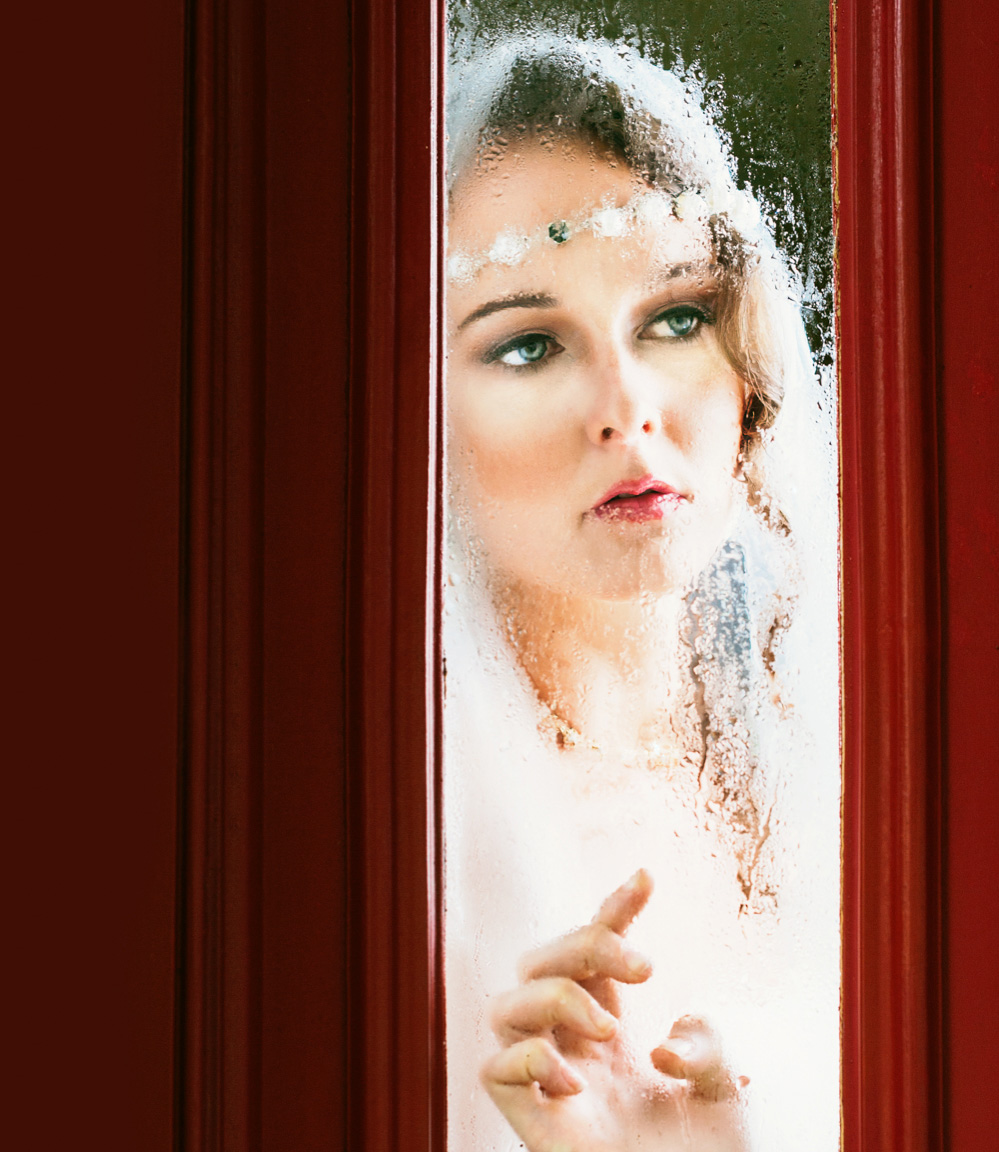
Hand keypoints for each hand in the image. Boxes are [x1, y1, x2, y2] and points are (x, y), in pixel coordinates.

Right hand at [481, 870, 747, 1150]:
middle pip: (537, 961)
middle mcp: (572, 1048)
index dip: (614, 909)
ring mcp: (550, 1083)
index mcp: (611, 1031)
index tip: (646, 876)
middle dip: (584, 944)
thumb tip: (660, 1043)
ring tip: (608, 1027)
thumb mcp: (730, 1086)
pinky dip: (529, 1059)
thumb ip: (706, 1042)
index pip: (595, 952)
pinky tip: (575, 1082)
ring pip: (504, 1006)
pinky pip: (494, 1072)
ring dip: (555, 996)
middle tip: (644, 969)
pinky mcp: (533, 1125)